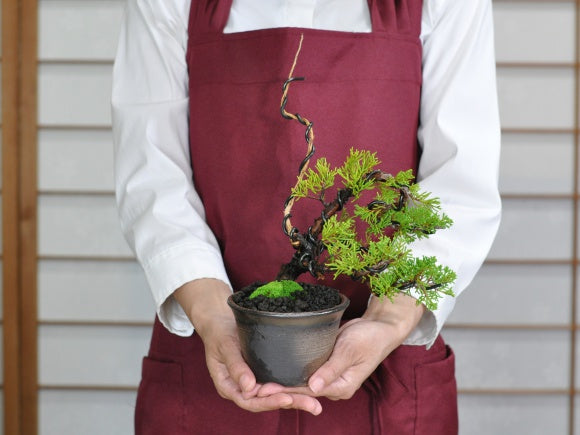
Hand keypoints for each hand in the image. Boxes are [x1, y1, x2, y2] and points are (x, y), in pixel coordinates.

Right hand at [175, 279, 321, 414]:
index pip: (250, 402)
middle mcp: (243, 389)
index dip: (268, 402)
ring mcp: (253, 381)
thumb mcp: (225, 346)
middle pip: (266, 402)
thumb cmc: (219, 333)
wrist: (220, 321)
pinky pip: (278, 383)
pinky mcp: (263, 373)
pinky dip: (292, 387)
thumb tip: (248, 388)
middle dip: (291, 403)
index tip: (286, 398)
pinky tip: (310, 389)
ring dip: (296, 399)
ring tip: (316, 404)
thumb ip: (235, 366)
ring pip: (275, 394)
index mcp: (229, 387)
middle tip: (314, 406)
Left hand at [258, 293, 424, 401]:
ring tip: (257, 377)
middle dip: (278, 387)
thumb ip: (332, 368)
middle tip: (252, 385)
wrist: (381, 327)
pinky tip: (275, 364)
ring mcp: (329, 375)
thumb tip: (313, 387)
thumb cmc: (369, 338)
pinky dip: (291, 368)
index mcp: (341, 387)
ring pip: (301, 379)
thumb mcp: (350, 350)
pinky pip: (306, 368)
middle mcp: (333, 385)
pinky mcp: (326, 363)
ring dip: (282, 378)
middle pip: (301, 388)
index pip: (306, 391)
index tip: (263, 389)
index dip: (284, 390)